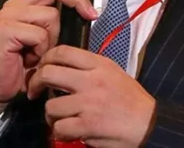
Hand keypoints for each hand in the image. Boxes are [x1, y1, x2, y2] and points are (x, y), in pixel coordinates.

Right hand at [0, 0, 98, 121]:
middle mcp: (15, 5)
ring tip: (39, 53)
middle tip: (92, 15)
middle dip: (76, 0)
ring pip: (50, 15)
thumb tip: (82, 9)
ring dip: (52, 38)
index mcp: (24, 3)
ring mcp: (9, 16)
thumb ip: (54, 22)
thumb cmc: (21, 67)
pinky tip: (30, 59)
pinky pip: (39, 34)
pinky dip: (41, 50)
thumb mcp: (44, 40)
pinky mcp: (5, 30)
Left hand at [28, 45, 156, 147]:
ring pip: (50, 106)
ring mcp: (89, 103)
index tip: (42, 67)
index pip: (63, 51)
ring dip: (50, 115)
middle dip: (35, 83)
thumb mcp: (113, 72)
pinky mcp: (88, 125)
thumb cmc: (130, 99)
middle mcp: (91, 81)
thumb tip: (63, 66)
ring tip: (58, 118)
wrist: (149, 123)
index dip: (46, 58)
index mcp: (98, 64)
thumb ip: (90, 67)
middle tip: (34, 91)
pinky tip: (67, 131)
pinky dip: (60, 132)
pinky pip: (60, 128)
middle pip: (49, 73)